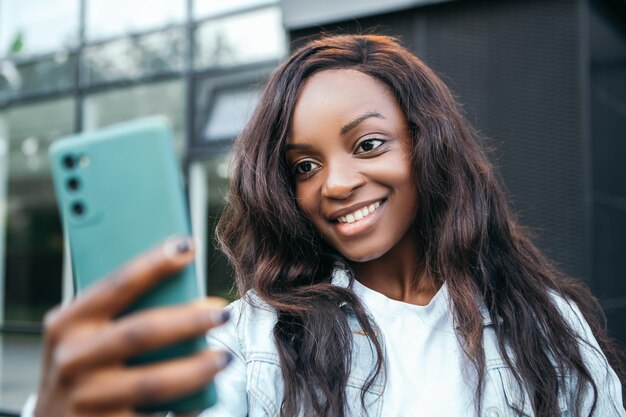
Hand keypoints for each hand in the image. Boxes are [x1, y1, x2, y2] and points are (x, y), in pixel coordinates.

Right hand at [34, 236, 230, 416]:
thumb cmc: (83, 366)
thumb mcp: (85, 335)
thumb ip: (120, 312)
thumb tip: (183, 288)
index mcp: (67, 323)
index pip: (116, 285)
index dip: (153, 264)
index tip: (187, 246)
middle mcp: (71, 359)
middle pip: (142, 332)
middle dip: (189, 320)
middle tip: (223, 312)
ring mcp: (86, 399)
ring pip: (153, 382)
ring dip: (197, 368)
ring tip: (225, 357)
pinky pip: (156, 416)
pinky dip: (187, 406)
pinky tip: (207, 396)